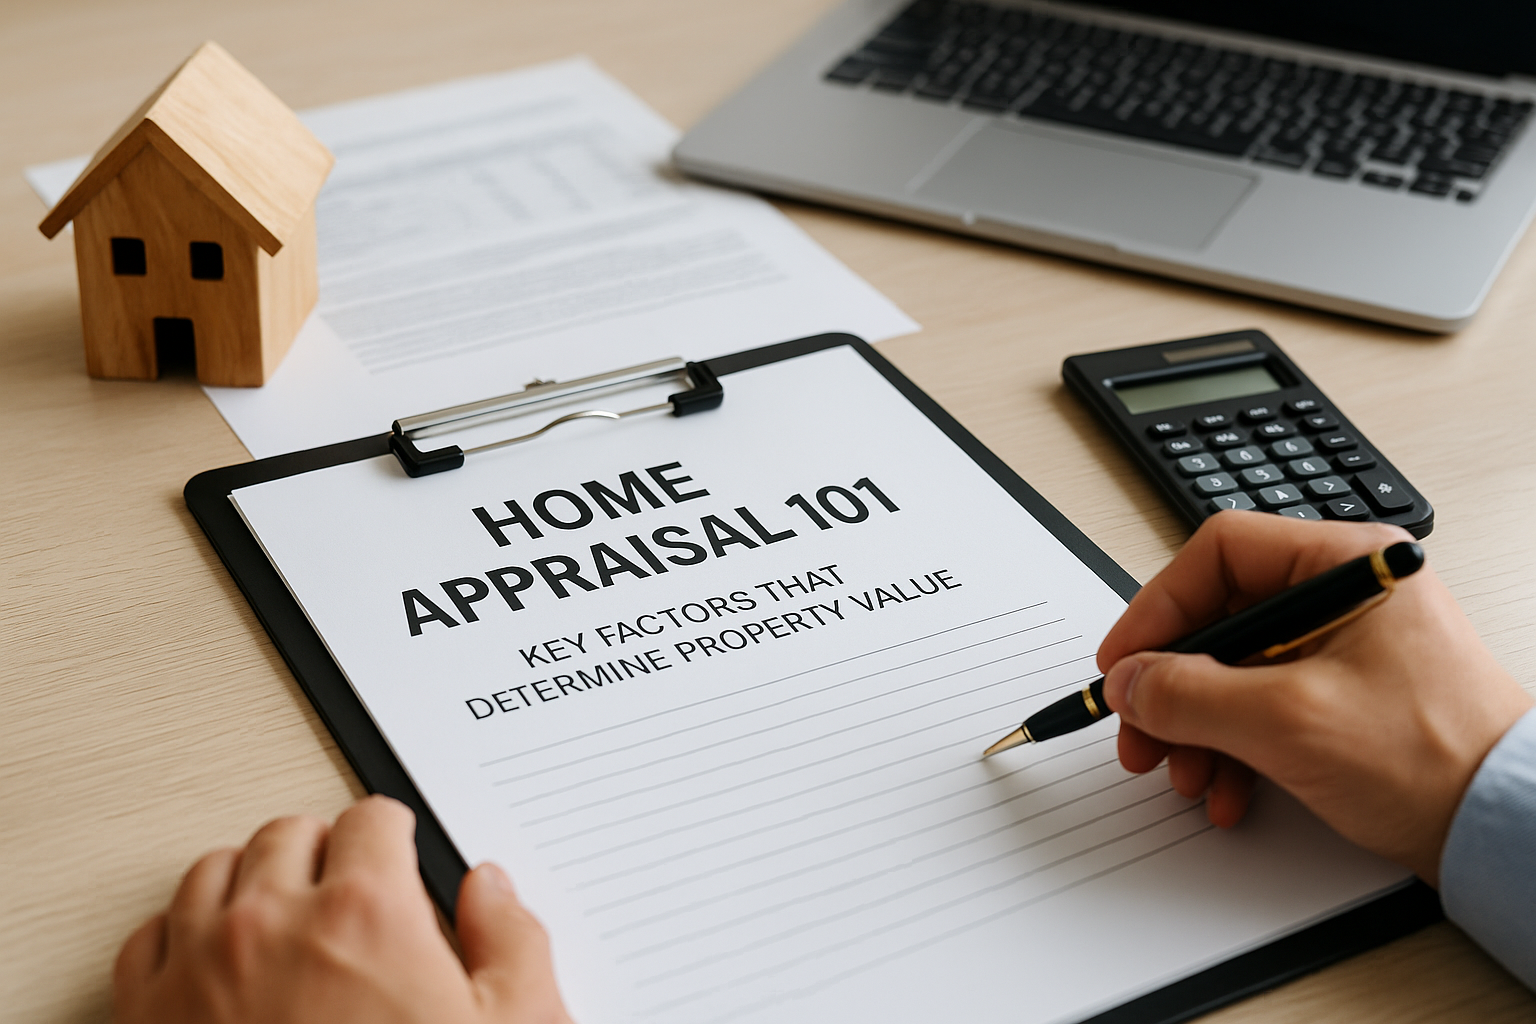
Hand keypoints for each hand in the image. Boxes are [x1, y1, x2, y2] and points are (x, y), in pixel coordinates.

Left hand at [113, 795, 573, 1023]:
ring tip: (285, 924)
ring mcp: (197, 966)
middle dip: (324, 855)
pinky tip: (216, 963)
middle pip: (290, 833)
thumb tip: (491, 892)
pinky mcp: (145, 1015)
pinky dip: (183, 936)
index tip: (397, 857)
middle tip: (348, 896)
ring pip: (214, 871)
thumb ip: (511, 943)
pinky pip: (151, 937)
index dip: (394, 838)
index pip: (371, 818)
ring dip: (252, 885)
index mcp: (365, 912)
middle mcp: (272, 922)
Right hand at [1098, 512, 1531, 885]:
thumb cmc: (1436, 757)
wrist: (1505, 832)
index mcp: (1346, 564)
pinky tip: (1225, 791)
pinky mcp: (1344, 700)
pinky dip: (1231, 749)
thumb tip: (1128, 682)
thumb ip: (1188, 693)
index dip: (1159, 607)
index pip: (1220, 553)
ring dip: (1195, 728)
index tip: (1124, 661)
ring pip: (1233, 671)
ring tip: (1183, 774)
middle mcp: (1344, 596)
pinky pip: (1262, 708)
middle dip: (1171, 686)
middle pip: (1219, 618)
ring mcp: (1345, 649)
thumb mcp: (1286, 720)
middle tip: (1140, 730)